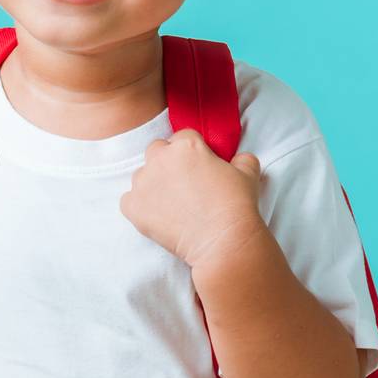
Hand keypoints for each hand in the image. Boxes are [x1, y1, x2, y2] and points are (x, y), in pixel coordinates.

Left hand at [118, 129, 267, 271]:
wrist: (222, 240)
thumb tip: (239, 159)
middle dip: (168, 162)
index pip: (183, 137)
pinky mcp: (132, 206)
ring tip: (173, 204)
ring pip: (142, 176)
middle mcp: (159, 158)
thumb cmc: (236, 205)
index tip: (200, 167)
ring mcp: (142, 182)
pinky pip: (129, 200)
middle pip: (157, 151)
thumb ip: (241, 158)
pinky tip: (159, 216)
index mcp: (185, 144)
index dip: (193, 152)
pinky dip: (140, 207)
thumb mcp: (247, 173)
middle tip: (184, 184)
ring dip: (154, 184)